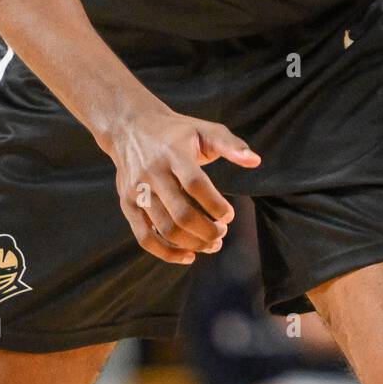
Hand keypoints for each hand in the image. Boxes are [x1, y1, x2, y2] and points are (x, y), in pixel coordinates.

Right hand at [109, 107, 260, 264]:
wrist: (129, 127)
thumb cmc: (175, 132)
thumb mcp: (203, 129)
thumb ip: (230, 144)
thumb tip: (255, 161)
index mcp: (173, 153)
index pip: (195, 184)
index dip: (215, 205)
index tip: (230, 215)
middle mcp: (152, 173)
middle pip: (181, 213)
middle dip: (207, 230)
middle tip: (223, 233)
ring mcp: (137, 190)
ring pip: (165, 229)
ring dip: (193, 243)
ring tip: (212, 244)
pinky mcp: (126, 204)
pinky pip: (144, 237)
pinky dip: (166, 253)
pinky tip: (188, 256)